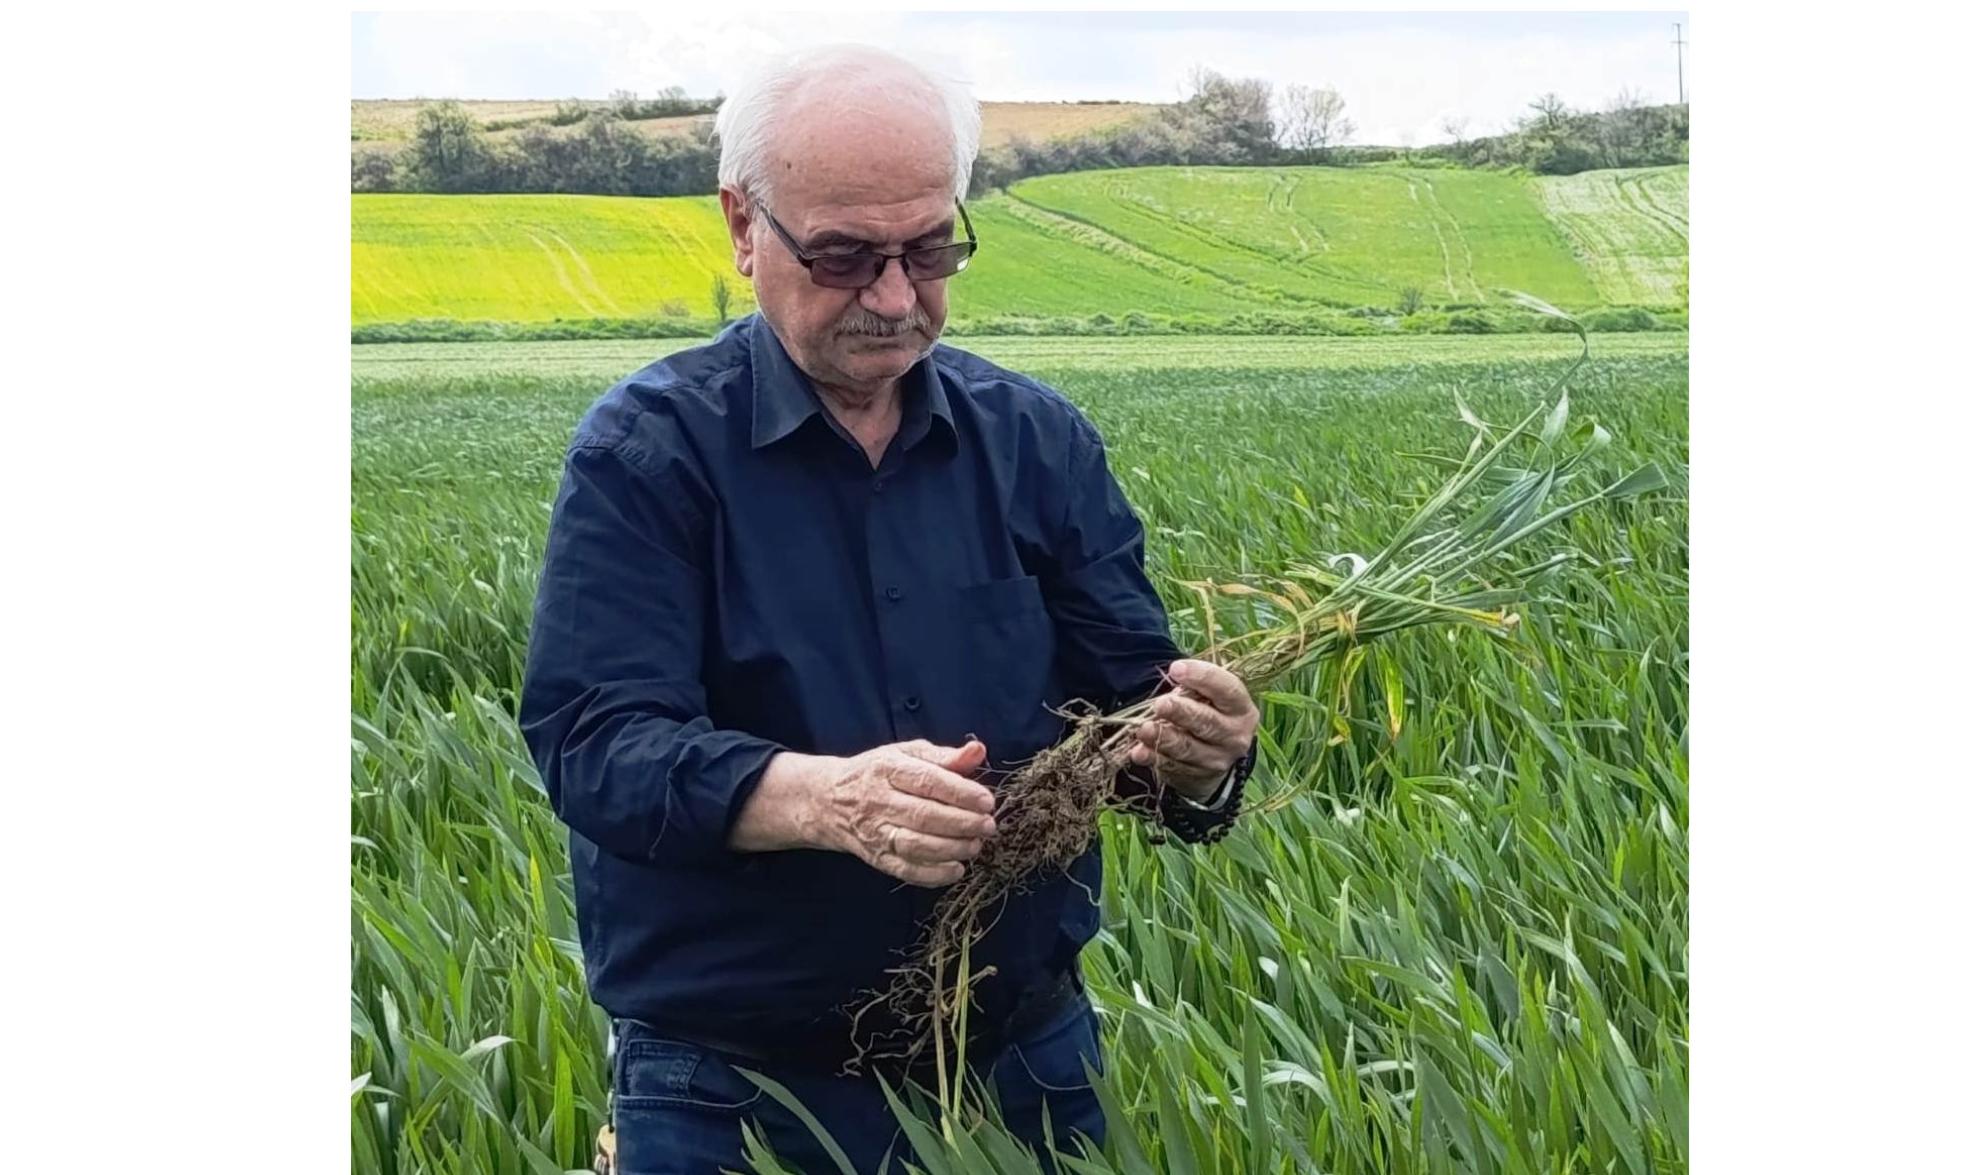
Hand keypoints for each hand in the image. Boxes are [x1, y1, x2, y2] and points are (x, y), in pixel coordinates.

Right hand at [736, 739, 997, 885]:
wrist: (827, 801)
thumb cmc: (875, 773)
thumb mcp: (905, 754)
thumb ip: (943, 756)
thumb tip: (978, 750)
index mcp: (887, 768)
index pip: (927, 781)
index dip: (960, 792)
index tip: (987, 801)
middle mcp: (878, 801)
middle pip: (923, 815)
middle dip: (962, 823)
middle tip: (988, 826)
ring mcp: (874, 832)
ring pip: (915, 845)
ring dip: (951, 849)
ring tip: (976, 846)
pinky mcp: (875, 857)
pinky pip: (905, 870)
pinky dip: (933, 874)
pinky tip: (956, 870)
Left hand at [1128, 659, 1260, 802]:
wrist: (1217, 755)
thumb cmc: (1209, 712)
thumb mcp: (1211, 697)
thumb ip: (1195, 688)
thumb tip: (1174, 677)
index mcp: (1241, 709)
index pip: (1227, 690)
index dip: (1202, 677)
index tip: (1176, 669)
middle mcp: (1234, 736)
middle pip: (1207, 722)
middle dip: (1181, 712)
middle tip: (1160, 705)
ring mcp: (1217, 759)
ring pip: (1188, 748)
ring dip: (1163, 737)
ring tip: (1143, 729)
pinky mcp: (1197, 776)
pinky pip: (1172, 766)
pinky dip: (1153, 758)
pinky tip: (1138, 752)